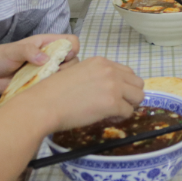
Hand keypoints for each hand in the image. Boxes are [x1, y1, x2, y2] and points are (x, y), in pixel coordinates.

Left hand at [0, 34, 78, 96]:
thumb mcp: (12, 51)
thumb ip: (27, 51)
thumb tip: (44, 59)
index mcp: (46, 44)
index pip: (70, 41)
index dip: (72, 48)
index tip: (63, 57)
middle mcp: (51, 57)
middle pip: (74, 60)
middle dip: (68, 67)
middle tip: (52, 72)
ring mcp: (49, 72)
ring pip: (68, 76)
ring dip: (61, 79)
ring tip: (45, 81)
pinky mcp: (44, 85)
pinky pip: (56, 88)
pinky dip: (54, 89)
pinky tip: (42, 89)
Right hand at [13, 56, 143, 131]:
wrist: (43, 105)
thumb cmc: (53, 92)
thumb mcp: (76, 73)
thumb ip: (94, 76)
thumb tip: (105, 88)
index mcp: (100, 61)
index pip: (127, 72)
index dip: (123, 86)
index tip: (114, 95)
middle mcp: (110, 70)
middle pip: (137, 83)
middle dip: (130, 95)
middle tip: (118, 105)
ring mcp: (113, 86)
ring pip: (138, 97)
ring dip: (129, 106)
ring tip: (114, 113)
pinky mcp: (112, 103)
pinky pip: (128, 112)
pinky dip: (121, 118)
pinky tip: (109, 119)